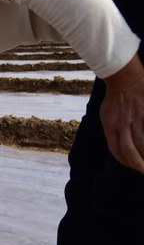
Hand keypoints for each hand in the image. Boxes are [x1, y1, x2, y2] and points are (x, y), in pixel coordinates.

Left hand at [100, 54, 143, 173]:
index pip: (116, 150)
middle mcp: (122, 124)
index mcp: (110, 126)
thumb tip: (117, 146)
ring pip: (142, 143)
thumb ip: (111, 130)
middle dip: (138, 164)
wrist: (124, 78)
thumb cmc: (115, 98)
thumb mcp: (105, 115)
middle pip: (130, 150)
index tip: (133, 167)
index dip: (125, 162)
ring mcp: (136, 118)